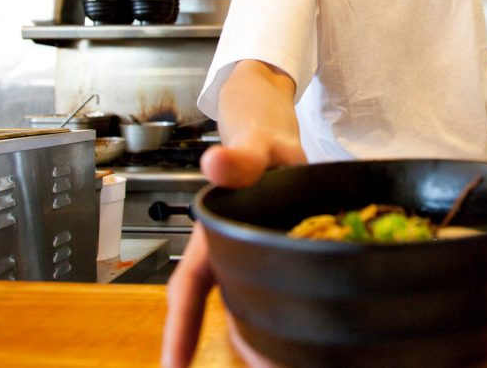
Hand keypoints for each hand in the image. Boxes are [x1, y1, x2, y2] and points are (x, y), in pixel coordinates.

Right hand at [162, 128, 304, 366]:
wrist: (275, 141)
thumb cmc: (257, 147)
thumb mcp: (250, 149)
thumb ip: (238, 159)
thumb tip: (216, 160)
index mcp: (213, 235)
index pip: (188, 288)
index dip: (180, 328)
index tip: (173, 367)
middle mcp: (229, 254)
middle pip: (226, 309)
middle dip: (238, 345)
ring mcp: (255, 260)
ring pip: (251, 308)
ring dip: (263, 338)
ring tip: (285, 363)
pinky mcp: (281, 261)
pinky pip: (281, 295)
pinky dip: (291, 318)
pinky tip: (313, 339)